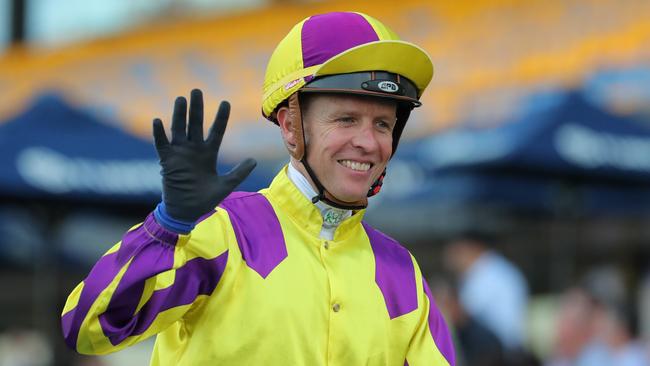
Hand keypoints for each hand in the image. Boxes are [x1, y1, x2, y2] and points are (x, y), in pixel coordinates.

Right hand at [153, 89, 256, 222]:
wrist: (186, 212)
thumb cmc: (204, 199)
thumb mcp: (226, 186)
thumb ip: (239, 173)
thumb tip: (254, 160)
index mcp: (208, 153)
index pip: (216, 131)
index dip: (221, 118)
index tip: (226, 102)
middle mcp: (194, 150)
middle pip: (196, 124)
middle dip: (197, 108)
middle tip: (197, 90)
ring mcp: (179, 154)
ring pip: (179, 129)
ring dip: (179, 115)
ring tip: (181, 98)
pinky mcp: (167, 161)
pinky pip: (162, 145)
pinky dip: (159, 134)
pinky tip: (157, 120)